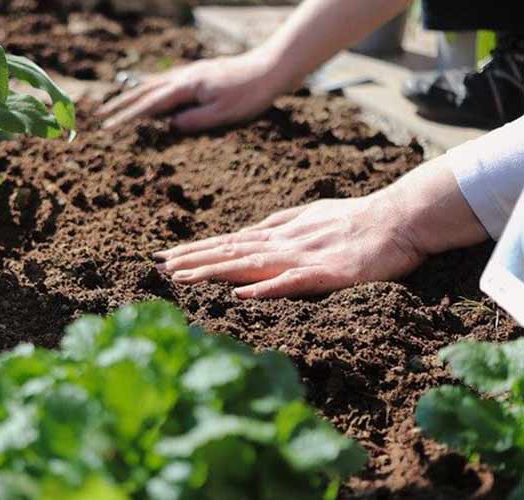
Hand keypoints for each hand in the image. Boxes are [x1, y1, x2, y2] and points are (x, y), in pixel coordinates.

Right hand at [98, 51, 287, 132]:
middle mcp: (184, 77)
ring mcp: (190, 73)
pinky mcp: (198, 73)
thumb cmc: (249, 94)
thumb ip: (194, 121)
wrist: (269, 69)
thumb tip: (170, 126)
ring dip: (132, 94)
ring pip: (154, 83)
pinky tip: (149, 89)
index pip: (150, 105)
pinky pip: (166, 80)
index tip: (109, 128)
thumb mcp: (223, 114)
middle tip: (101, 116)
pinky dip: (151, 86)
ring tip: (116, 103)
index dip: (128, 117)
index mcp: (187, 87)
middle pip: (145, 91)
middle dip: (121, 104)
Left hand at [154, 194, 425, 298]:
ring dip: (214, 271)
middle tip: (157, 266)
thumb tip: (250, 231)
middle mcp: (283, 243)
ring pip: (250, 265)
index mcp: (280, 233)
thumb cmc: (356, 218)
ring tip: (181, 278)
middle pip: (230, 252)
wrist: (399, 217)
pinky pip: (291, 282)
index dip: (196, 249)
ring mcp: (303, 257)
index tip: (166, 256)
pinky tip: (240, 294)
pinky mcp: (326, 273)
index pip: (229, 242)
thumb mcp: (310, 215)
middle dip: (192, 259)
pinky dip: (265, 288)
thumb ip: (279, 224)